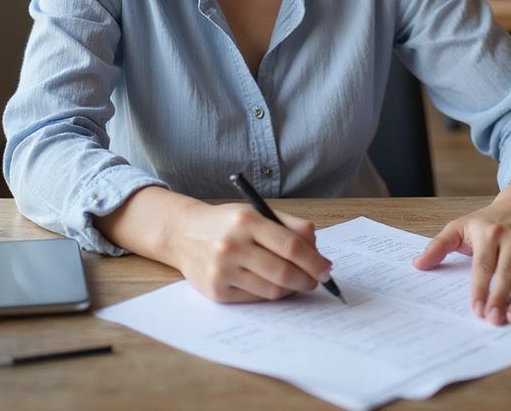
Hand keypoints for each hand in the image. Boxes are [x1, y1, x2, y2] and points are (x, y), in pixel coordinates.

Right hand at [168, 202, 332, 303]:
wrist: (184, 234)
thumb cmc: (227, 223)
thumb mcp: (255, 212)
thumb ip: (289, 225)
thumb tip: (317, 248)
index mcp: (246, 221)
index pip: (290, 246)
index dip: (313, 261)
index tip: (326, 268)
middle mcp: (232, 246)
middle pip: (284, 272)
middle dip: (307, 279)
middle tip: (317, 280)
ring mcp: (222, 271)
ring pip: (272, 290)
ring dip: (291, 289)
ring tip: (297, 282)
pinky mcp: (217, 292)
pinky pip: (255, 298)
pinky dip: (271, 294)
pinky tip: (275, 286)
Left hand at [412, 171, 510, 325]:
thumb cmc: (487, 221)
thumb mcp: (460, 227)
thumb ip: (438, 246)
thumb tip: (418, 264)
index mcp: (489, 233)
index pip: (483, 265)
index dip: (480, 288)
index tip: (476, 309)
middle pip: (508, 272)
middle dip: (502, 297)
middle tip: (496, 320)